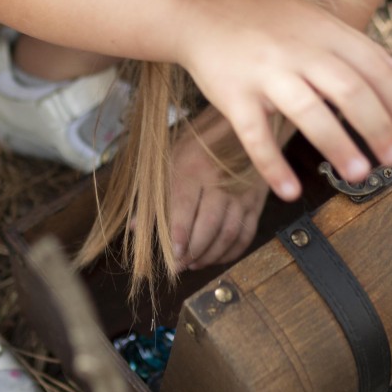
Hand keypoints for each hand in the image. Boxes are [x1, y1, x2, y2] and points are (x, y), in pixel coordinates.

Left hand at [168, 107, 269, 270]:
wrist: (241, 125)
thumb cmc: (198, 144)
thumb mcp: (170, 161)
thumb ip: (154, 197)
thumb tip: (134, 228)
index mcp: (192, 168)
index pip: (184, 207)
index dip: (178, 234)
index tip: (172, 255)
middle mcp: (219, 181)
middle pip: (209, 224)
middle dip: (194, 251)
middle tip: (180, 266)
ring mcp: (241, 192)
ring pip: (229, 232)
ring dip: (211, 254)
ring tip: (195, 264)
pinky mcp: (256, 201)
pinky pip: (247, 233)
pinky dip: (233, 251)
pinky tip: (218, 257)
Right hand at [174, 0, 391, 205]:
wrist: (200, 10)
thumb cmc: (266, 20)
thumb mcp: (319, 23)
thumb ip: (362, 49)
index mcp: (325, 33)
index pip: (374, 68)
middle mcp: (299, 51)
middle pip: (350, 90)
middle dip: (378, 128)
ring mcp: (265, 73)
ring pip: (309, 111)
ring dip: (338, 145)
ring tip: (359, 175)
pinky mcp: (233, 95)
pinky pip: (255, 135)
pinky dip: (272, 166)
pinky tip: (290, 190)